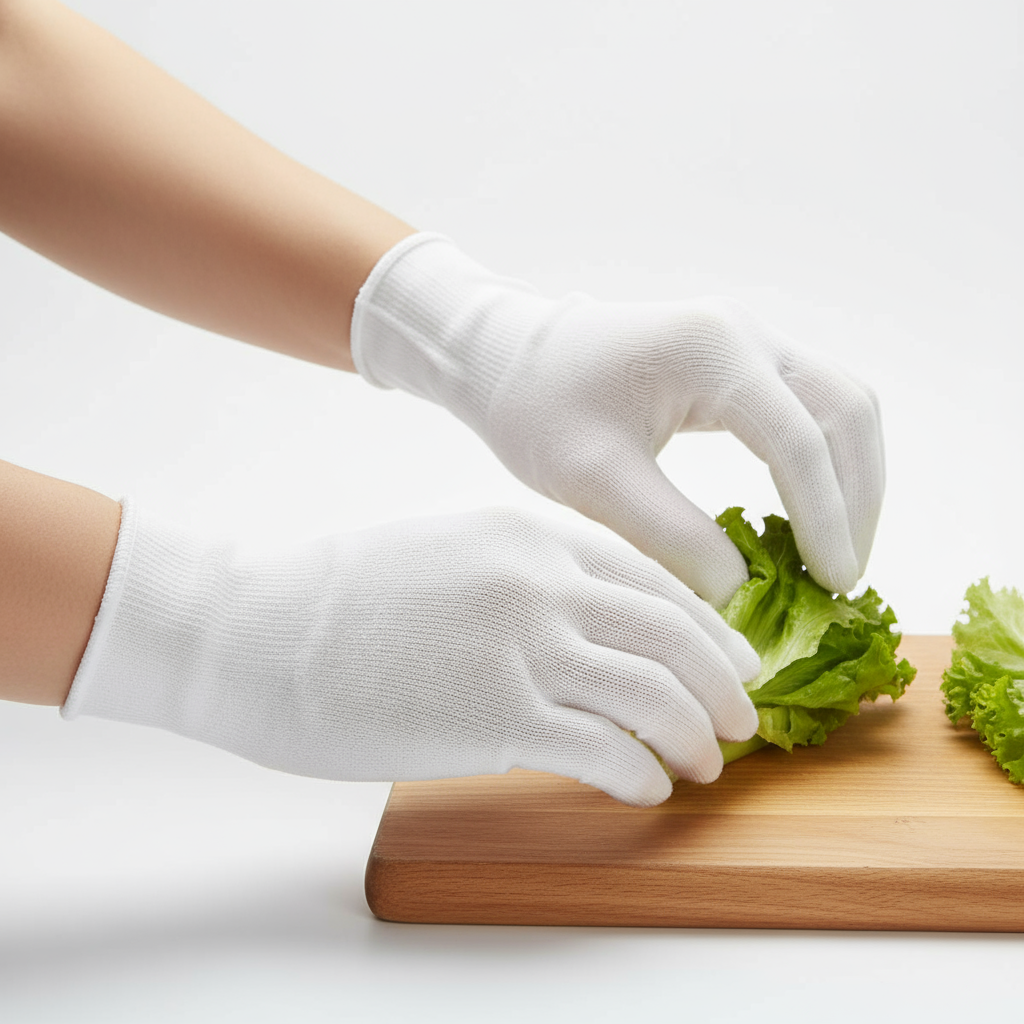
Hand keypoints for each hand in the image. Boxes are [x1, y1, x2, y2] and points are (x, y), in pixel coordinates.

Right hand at [65, 501, 759, 805]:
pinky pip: (604, 749)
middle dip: (723, 684)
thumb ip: (521, 580)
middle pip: (672, 634)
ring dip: (695, 734)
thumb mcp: (446, 553)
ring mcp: (521, 647)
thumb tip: (581, 629)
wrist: (250, 625)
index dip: (706, 629)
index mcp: (528, 534)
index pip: (652, 580)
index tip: (728, 662)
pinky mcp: (494, 718)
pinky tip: (648, 786)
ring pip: (655, 694)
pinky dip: (642, 772)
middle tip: (741, 720)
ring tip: (706, 762)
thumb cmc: (336, 595)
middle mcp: (539, 582)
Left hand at [352, 235, 883, 605]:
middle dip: (857, 499)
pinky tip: (812, 511)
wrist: (511, 359)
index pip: (798, 442)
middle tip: (844, 576)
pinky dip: (827, 458)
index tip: (834, 586)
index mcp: (711, 352)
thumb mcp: (595, 482)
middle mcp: (745, 332)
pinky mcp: (741, 356)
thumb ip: (672, 536)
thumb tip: (744, 590)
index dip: (826, 520)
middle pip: (846, 412)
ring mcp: (748, 338)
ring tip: (839, 551)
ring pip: (842, 403)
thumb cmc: (538, 411)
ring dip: (852, 477)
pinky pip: (813, 403)